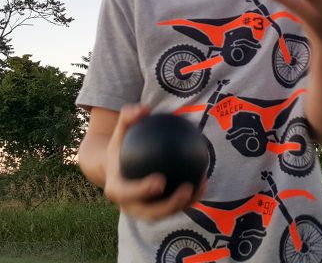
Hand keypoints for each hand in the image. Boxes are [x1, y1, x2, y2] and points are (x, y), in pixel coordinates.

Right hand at [102, 104, 206, 220]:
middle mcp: (130, 206)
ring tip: (201, 185)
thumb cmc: (120, 146)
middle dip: (170, 205)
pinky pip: (176, 207)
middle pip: (151, 212)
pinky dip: (191, 197)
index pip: (128, 193)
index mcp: (116, 190)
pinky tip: (205, 181)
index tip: (160, 180)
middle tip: (186, 188)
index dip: (143, 191)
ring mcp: (145, 211)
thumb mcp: (119, 132)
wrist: (116, 168)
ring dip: (186, 203)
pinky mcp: (158, 211)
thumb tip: (143, 108)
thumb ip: (128, 118)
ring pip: (167, 213)